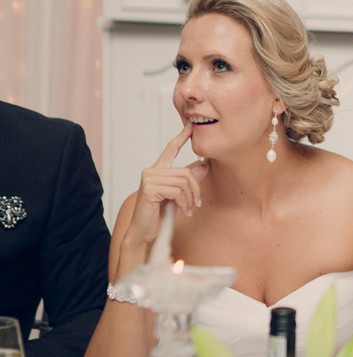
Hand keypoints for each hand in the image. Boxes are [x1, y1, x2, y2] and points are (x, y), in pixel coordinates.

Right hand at [125, 122, 208, 243]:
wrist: (144, 232)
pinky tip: (183, 212)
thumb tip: (205, 165)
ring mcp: (149, 178)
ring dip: (190, 199)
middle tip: (196, 204)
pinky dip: (184, 203)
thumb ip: (189, 181)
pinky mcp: (149, 188)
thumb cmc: (160, 214)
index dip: (182, 136)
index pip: (171, 148)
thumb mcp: (179, 195)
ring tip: (189, 210)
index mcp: (158, 170)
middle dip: (196, 190)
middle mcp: (152, 170)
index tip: (190, 124)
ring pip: (183, 182)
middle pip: (185, 173)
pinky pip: (177, 191)